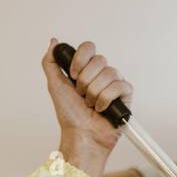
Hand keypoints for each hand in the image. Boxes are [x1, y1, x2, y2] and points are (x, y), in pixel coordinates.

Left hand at [41, 38, 133, 176]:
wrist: (80, 135)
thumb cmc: (69, 115)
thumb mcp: (54, 85)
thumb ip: (51, 62)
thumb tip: (54, 41)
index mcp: (86, 69)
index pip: (88, 48)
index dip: (80, 59)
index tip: (72, 75)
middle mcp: (101, 73)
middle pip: (99, 60)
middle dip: (85, 81)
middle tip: (82, 96)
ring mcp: (114, 83)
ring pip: (109, 73)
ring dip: (94, 93)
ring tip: (91, 105)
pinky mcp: (125, 95)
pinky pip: (119, 86)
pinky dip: (106, 99)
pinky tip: (102, 109)